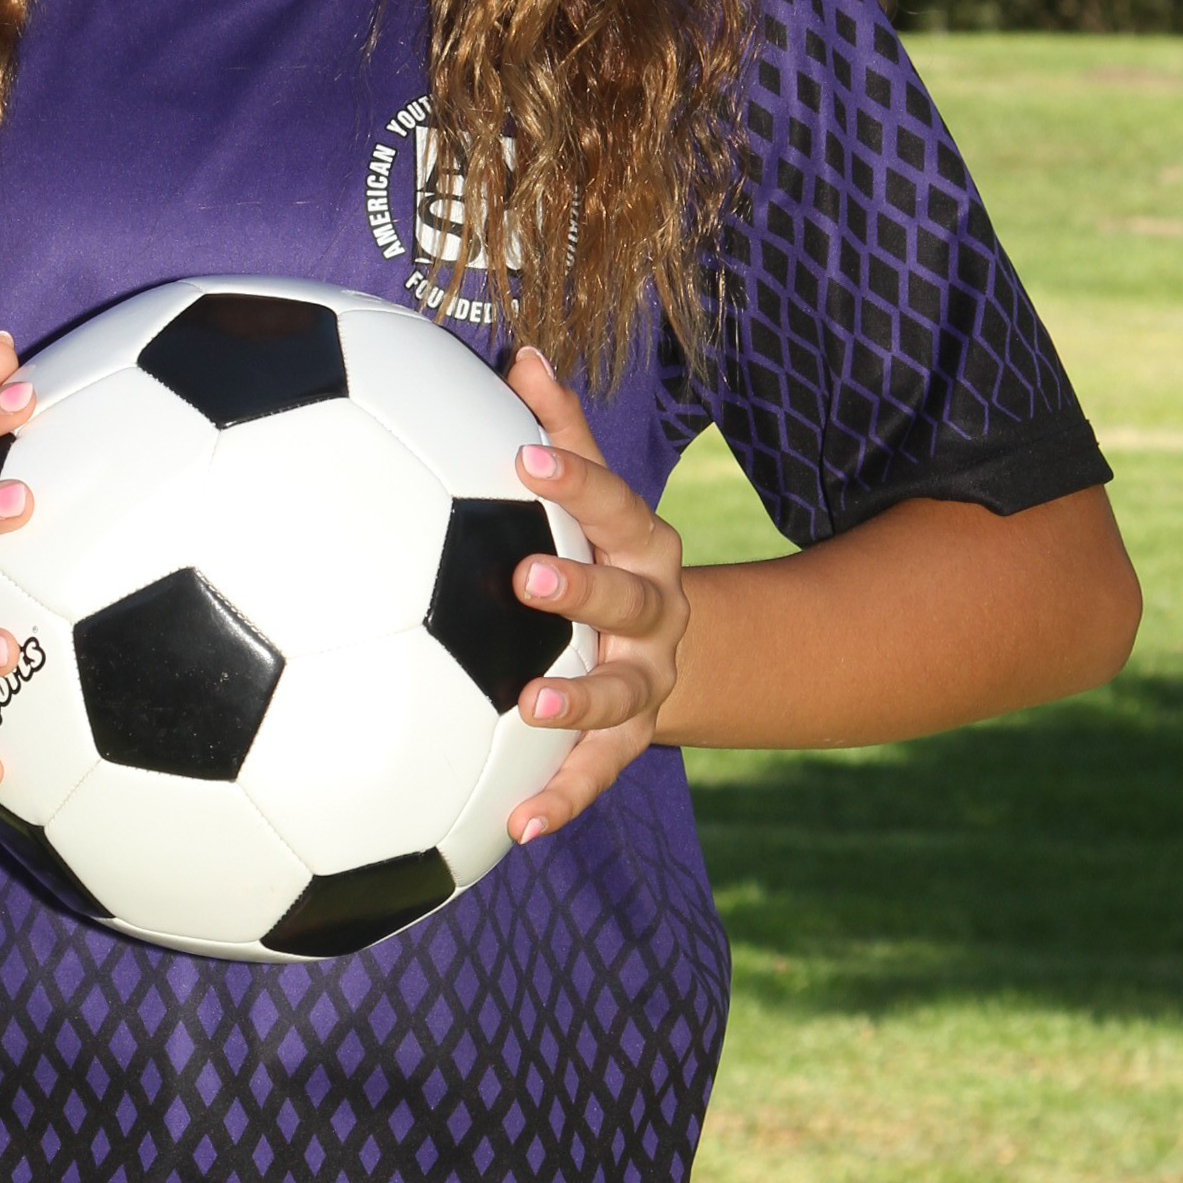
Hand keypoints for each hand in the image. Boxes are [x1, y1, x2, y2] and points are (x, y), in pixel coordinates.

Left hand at [501, 346, 688, 841]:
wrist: (665, 647)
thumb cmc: (601, 551)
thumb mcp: (590, 495)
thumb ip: (557, 430)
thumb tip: (519, 353)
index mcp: (639, 543)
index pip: (611, 503)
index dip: (572, 481)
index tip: (526, 460)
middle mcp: (653, 612)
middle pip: (627, 599)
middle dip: (582, 588)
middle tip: (526, 576)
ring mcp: (646, 681)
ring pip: (620, 694)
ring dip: (577, 700)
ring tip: (532, 705)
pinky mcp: (625, 741)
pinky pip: (594, 775)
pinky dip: (559, 801)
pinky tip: (516, 830)